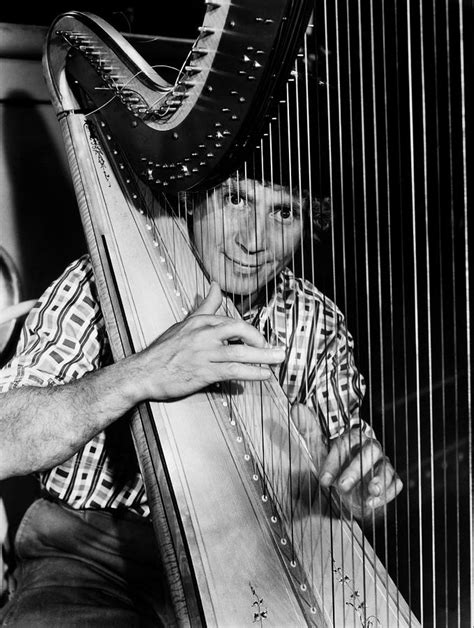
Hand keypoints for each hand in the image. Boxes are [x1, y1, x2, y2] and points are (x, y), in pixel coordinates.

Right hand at [127, 282, 285, 401]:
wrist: (144, 373)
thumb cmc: (164, 350)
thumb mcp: (185, 322)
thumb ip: (205, 305)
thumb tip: (215, 285)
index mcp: (200, 322)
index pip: (232, 321)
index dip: (251, 331)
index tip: (262, 339)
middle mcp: (203, 334)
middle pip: (240, 331)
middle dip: (261, 340)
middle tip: (276, 348)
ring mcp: (203, 353)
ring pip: (240, 352)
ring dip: (263, 356)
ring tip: (277, 359)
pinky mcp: (203, 372)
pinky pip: (232, 370)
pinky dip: (251, 372)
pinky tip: (262, 374)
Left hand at [292, 404, 401, 517]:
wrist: (347, 495)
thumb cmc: (334, 469)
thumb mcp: (319, 452)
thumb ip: (310, 431)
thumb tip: (297, 407)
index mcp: (352, 439)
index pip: (346, 442)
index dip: (334, 461)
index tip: (323, 480)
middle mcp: (370, 448)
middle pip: (371, 450)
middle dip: (357, 469)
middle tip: (342, 486)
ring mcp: (382, 465)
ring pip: (386, 467)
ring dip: (378, 480)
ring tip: (370, 492)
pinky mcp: (391, 481)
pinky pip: (395, 484)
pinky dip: (386, 493)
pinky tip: (373, 502)